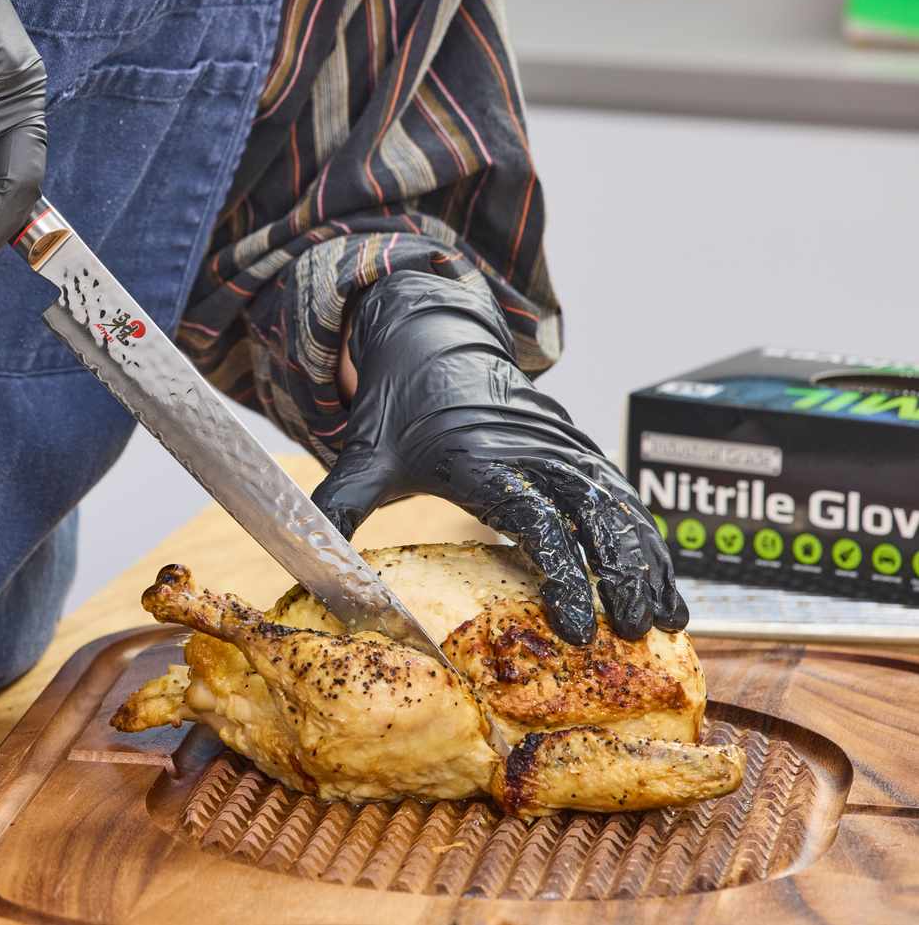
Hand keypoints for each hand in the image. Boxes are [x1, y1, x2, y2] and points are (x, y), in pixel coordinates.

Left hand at [311, 271, 686, 645]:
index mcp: (480, 458)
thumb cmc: (397, 408)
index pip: (535, 522)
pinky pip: (622, 496)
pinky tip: (663, 582)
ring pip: (619, 507)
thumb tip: (305, 564)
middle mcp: (531, 450)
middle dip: (621, 578)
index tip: (576, 626)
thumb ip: (334, 510)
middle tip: (635, 633)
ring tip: (665, 618)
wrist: (430, 337)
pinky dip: (648, 538)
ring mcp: (561, 446)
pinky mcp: (576, 447)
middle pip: (594, 518)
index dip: (563, 575)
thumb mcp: (361, 457)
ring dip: (647, 562)